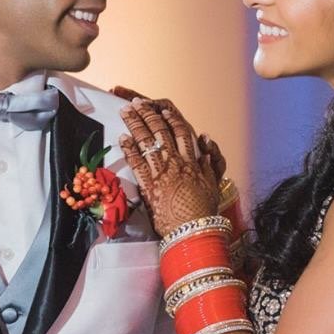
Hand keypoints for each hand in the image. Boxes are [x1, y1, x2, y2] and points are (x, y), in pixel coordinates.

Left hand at [115, 88, 227, 234]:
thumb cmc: (203, 211)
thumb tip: (206, 142)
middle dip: (147, 114)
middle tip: (136, 103)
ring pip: (146, 141)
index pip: (181, 132)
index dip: (171, 118)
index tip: (163, 109)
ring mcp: (162, 172)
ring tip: (125, 111)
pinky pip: (136, 161)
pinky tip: (121, 137)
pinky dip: (129, 148)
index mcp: (192, 161)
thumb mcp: (212, 184)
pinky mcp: (148, 184)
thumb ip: (210, 163)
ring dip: (134, 123)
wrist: (192, 231)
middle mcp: (177, 162)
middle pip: (160, 131)